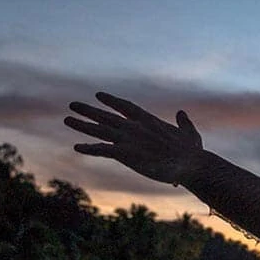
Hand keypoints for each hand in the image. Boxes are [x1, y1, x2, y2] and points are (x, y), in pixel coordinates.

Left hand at [65, 92, 204, 185]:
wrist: (190, 164)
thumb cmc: (193, 152)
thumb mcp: (190, 134)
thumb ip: (183, 123)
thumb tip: (181, 112)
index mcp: (148, 120)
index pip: (125, 107)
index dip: (112, 101)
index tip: (99, 95)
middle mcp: (134, 127)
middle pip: (106, 116)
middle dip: (89, 110)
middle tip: (73, 105)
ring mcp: (128, 139)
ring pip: (99, 130)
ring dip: (82, 125)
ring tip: (67, 119)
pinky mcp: (125, 154)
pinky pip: (102, 150)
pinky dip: (89, 148)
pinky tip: (77, 147)